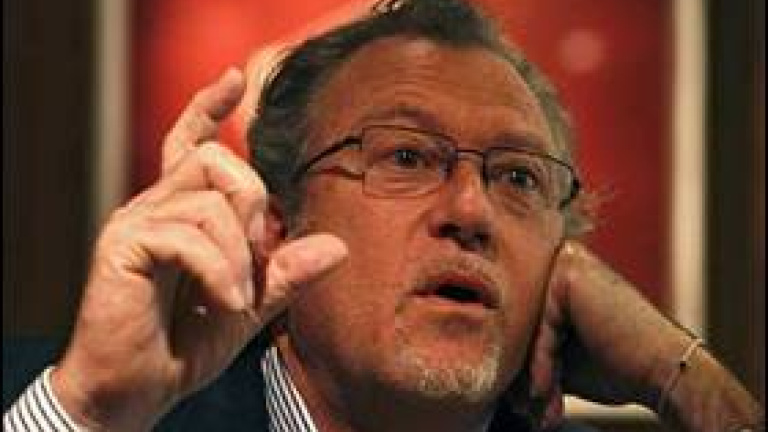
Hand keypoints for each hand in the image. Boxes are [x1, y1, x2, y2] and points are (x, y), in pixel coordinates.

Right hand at [51, 68, 347, 431]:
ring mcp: (135, 221)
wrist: (136, 389)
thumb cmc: (185, 343)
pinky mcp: (123, 245)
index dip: (209, 107)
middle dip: (253, 207)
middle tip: (256, 260)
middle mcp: (155, 204)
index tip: (236, 78)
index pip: (191, 141)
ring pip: (210, 199)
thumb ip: (286, 273)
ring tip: (238, 299)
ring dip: (239, 254)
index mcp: (180, 210)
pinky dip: (220, 271)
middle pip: (218, 161)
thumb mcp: (249, 304)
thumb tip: (338, 247)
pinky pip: (190, 236)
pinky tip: (226, 303)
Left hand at [525, 241, 762, 430]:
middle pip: (526, 323)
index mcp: (562, 273)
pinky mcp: (568, 277)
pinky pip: (542, 330)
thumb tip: (496, 374)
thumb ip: (533, 354)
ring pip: (531, 329)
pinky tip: (546, 393)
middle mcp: (563, 258)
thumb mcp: (565, 358)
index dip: (526, 365)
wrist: (668, 371)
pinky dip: (542, 366)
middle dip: (525, 372)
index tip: (524, 403)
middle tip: (525, 409)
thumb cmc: (620, 366)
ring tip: (538, 408)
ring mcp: (566, 262)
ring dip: (533, 375)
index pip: (527, 321)